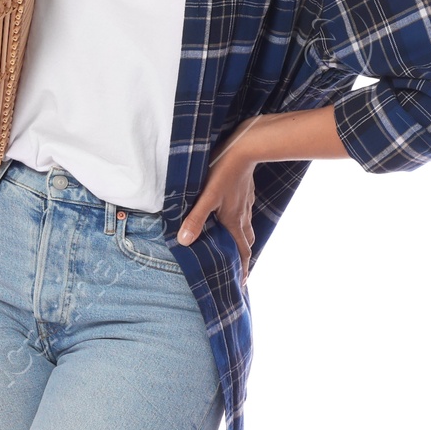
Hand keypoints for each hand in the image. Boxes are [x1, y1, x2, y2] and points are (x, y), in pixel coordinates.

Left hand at [177, 117, 262, 279]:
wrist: (246, 147)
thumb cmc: (224, 172)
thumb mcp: (206, 197)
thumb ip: (195, 220)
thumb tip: (184, 242)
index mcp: (234, 221)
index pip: (242, 252)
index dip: (243, 269)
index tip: (243, 283)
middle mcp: (243, 215)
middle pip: (246, 242)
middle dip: (243, 257)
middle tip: (238, 267)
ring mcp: (246, 203)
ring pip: (246, 227)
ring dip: (242, 239)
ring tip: (234, 245)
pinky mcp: (246, 192)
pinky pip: (245, 213)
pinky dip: (240, 222)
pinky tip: (232, 215)